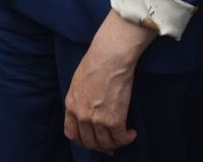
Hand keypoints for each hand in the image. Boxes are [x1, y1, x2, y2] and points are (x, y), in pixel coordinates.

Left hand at [64, 14, 155, 152]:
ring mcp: (97, 119)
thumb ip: (80, 99)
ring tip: (123, 136)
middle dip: (100, 146)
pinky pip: (120, 138)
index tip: (92, 140)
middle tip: (110, 143)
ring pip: (105, 144)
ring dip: (115, 144)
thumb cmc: (97, 63)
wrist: (110, 56)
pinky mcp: (114, 119)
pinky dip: (127, 139)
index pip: (71, 134)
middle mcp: (82, 115)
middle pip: (88, 142)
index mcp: (71, 105)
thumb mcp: (79, 82)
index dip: (82, 141)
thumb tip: (89, 111)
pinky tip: (132, 133)